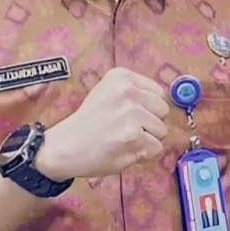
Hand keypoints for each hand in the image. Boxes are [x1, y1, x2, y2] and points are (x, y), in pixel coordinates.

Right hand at [34, 67, 169, 180]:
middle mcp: (127, 91)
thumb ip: (135, 93)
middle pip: (163, 110)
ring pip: (161, 131)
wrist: (65, 146)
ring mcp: (132, 114)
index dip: (147, 108)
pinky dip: (143, 154)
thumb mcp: (108, 93)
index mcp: (121, 76)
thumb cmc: (89, 123)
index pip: (158, 93)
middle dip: (150, 123)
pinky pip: (156, 148)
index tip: (128, 114)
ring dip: (146, 139)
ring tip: (123, 139)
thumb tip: (164, 104)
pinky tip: (123, 149)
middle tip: (126, 129)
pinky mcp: (134, 137)